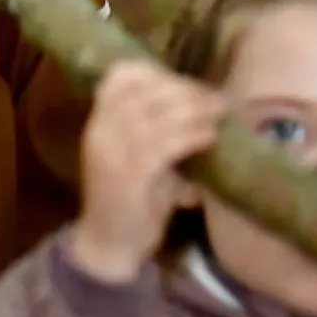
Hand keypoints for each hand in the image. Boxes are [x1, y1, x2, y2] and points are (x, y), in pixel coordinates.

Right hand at [70, 61, 225, 282]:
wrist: (108, 244)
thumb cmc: (129, 201)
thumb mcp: (137, 159)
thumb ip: (156, 133)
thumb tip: (199, 109)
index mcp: (98, 123)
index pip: (118, 78)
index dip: (155, 73)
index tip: (187, 81)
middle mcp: (100, 132)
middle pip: (143, 92)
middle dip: (183, 89)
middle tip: (213, 96)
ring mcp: (112, 153)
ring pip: (154, 116)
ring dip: (192, 110)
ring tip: (218, 111)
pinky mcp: (128, 177)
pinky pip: (162, 146)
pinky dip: (189, 137)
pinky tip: (209, 137)